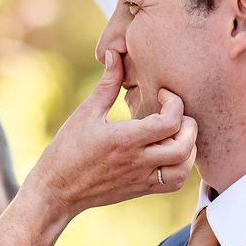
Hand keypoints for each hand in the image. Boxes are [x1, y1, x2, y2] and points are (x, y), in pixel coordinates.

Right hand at [26, 50, 193, 217]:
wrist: (57, 190)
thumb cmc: (67, 150)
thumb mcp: (85, 113)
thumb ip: (107, 84)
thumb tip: (114, 55)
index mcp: (125, 139)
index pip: (170, 122)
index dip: (174, 103)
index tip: (162, 94)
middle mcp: (137, 161)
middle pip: (183, 146)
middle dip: (188, 125)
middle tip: (176, 114)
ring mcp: (141, 178)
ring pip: (183, 169)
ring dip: (188, 148)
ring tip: (176, 134)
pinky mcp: (140, 189)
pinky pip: (173, 183)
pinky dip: (181, 167)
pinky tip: (169, 153)